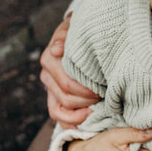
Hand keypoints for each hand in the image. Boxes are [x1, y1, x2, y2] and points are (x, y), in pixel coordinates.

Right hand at [40, 13, 99, 127]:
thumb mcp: (77, 27)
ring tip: (99, 105)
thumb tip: (57, 49)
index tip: (103, 86)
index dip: (86, 88)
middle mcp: (47, 74)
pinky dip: (71, 123)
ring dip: (82, 111)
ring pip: (62, 108)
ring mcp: (49, 88)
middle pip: (66, 96)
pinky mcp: (53, 98)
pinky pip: (58, 116)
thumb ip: (67, 34)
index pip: (66, 81)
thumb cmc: (81, 33)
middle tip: (105, 95)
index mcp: (50, 57)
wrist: (79, 38)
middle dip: (88, 98)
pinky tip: (86, 121)